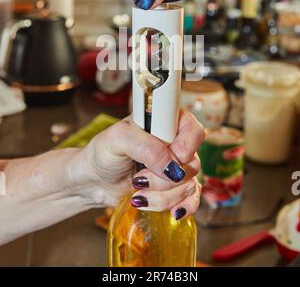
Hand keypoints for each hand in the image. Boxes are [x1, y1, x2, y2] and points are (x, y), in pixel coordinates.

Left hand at [79, 111, 203, 219]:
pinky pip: (192, 199)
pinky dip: (182, 207)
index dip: (184, 148)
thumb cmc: (102, 153)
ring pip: (188, 184)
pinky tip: (171, 212)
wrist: (93, 181)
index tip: (167, 157)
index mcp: (165, 122)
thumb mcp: (118, 140)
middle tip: (139, 178)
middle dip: (164, 179)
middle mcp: (174, 143)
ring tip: (137, 191)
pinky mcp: (174, 188)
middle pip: (191, 163)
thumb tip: (172, 167)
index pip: (193, 130)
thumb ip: (146, 147)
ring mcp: (175, 166)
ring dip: (163, 195)